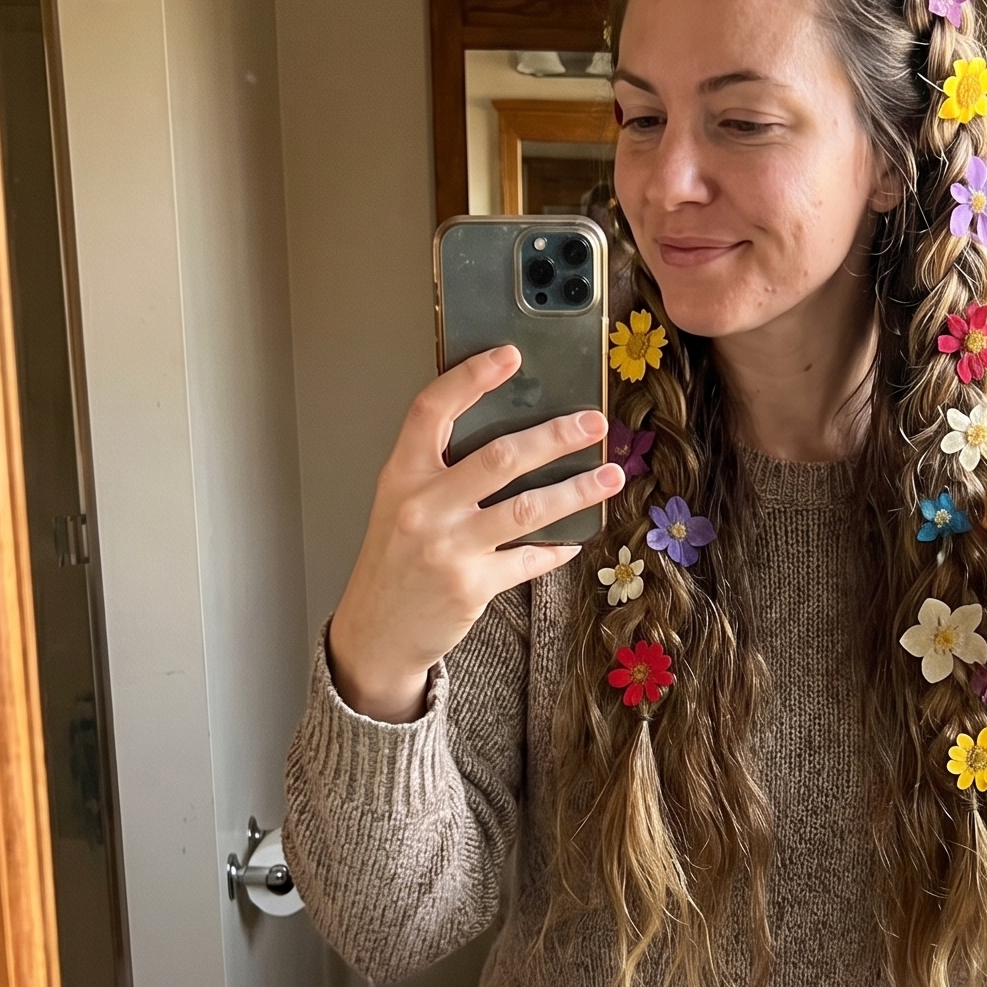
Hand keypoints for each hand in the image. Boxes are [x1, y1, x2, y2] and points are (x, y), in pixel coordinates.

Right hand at [327, 347, 623, 722]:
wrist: (375, 631)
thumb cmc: (393, 561)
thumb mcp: (399, 503)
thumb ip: (440, 470)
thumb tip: (511, 435)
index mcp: (401, 476)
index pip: (432, 410)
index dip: (471, 378)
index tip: (509, 355)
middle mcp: (423, 507)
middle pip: (499, 457)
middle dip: (555, 436)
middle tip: (593, 423)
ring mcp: (448, 548)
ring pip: (526, 507)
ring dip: (577, 490)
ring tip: (610, 476)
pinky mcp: (471, 586)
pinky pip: (528, 559)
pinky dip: (557, 547)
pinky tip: (576, 537)